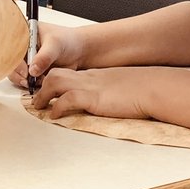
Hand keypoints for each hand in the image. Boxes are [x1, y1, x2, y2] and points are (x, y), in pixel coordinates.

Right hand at [7, 21, 85, 89]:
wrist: (80, 52)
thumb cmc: (68, 41)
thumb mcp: (56, 44)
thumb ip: (44, 56)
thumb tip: (32, 69)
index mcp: (23, 33)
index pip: (10, 46)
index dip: (14, 59)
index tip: (24, 69)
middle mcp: (22, 47)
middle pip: (9, 62)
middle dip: (18, 73)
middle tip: (28, 79)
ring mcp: (26, 60)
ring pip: (16, 73)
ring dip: (25, 80)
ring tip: (39, 80)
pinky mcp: (31, 71)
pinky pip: (25, 80)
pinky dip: (31, 83)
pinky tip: (41, 81)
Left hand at [30, 66, 154, 119]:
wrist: (153, 88)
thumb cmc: (141, 90)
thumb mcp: (118, 89)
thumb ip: (106, 93)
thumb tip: (102, 102)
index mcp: (94, 76)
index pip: (66, 74)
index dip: (52, 82)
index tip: (45, 92)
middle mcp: (88, 78)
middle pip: (55, 74)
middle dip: (42, 87)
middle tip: (36, 100)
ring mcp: (90, 87)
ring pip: (55, 81)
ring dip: (44, 95)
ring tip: (38, 106)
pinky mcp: (95, 98)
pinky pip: (68, 99)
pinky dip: (58, 107)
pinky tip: (55, 115)